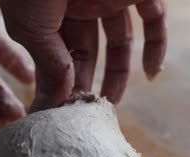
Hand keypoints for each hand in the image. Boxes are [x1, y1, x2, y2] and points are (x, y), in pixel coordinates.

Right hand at [0, 0, 166, 110]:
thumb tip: (53, 105)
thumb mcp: (33, 30)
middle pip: (87, 53)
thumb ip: (49, 66)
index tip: (62, 112)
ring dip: (120, 73)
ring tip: (112, 104)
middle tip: (85, 113)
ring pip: (119, 41)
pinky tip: (152, 74)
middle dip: (86, 83)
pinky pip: (154, 19)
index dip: (61, 84)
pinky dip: (157, 46)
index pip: (58, 56)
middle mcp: (79, 6)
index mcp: (50, 14)